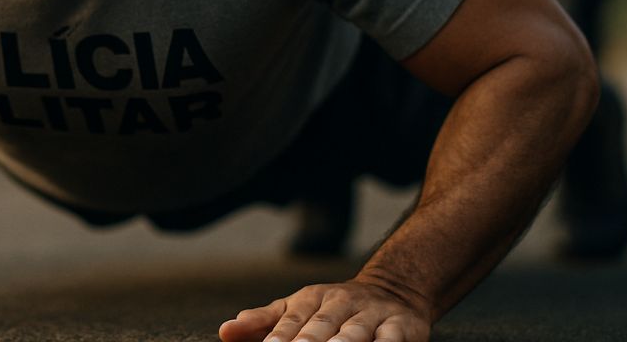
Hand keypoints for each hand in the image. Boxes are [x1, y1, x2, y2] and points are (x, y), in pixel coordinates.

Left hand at [218, 280, 430, 341]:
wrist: (393, 290)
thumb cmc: (333, 308)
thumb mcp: (297, 308)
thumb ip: (263, 322)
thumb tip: (226, 331)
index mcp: (311, 299)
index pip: (291, 321)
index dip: (279, 337)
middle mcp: (340, 303)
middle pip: (321, 327)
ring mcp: (371, 314)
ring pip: (355, 331)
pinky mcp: (400, 327)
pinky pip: (391, 338)